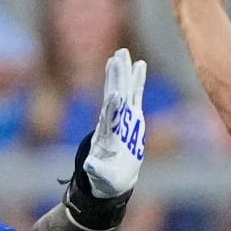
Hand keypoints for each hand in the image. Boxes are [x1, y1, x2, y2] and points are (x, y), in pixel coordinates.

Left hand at [83, 48, 146, 198]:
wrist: (112, 177)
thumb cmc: (106, 178)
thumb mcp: (100, 176)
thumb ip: (96, 169)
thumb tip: (90, 166)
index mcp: (107, 135)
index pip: (110, 118)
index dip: (112, 106)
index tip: (115, 93)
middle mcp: (114, 121)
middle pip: (115, 95)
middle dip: (117, 78)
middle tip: (118, 57)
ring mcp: (123, 116)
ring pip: (123, 89)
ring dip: (123, 72)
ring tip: (122, 52)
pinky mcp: (133, 116)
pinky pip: (135, 94)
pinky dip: (137, 79)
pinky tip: (139, 64)